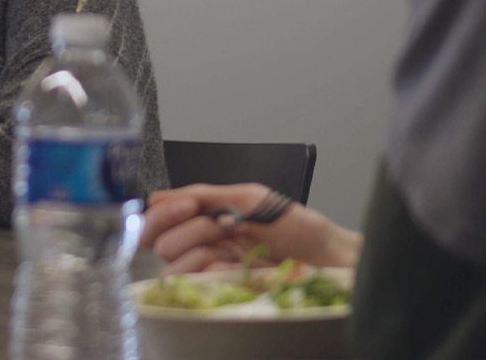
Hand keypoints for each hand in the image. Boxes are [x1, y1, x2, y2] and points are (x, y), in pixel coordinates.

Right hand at [143, 183, 362, 273]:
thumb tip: (156, 198)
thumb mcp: (250, 197)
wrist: (329, 257)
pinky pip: (200, 286)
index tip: (189, 208)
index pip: (156, 219)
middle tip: (225, 227)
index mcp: (204, 216)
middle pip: (163, 244)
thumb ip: (203, 195)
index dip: (163, 215)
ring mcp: (213, 269)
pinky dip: (216, 274)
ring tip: (232, 251)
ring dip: (203, 255)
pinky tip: (237, 269)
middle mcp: (202, 243)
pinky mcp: (225, 291)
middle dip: (192, 232)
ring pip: (175, 268)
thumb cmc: (297, 225)